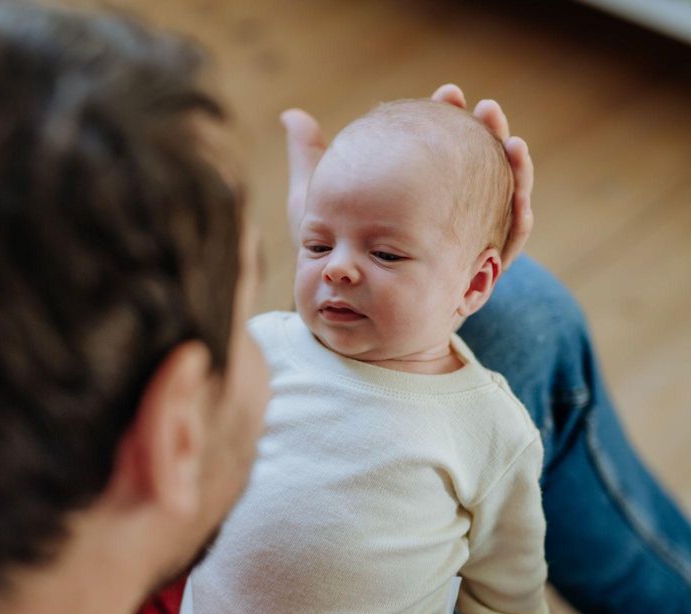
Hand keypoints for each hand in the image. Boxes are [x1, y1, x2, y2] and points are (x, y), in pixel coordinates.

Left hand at [281, 84, 534, 269]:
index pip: (440, 145)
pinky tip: (520, 199)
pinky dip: (520, 218)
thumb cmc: (337, 261)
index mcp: (416, 192)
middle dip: (485, 133)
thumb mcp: (316, 208)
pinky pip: (508, 243)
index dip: (447, 116)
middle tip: (483, 108)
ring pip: (499, 197)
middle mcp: (447, 210)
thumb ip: (311, 161)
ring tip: (513, 143)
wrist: (353, 320)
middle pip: (476, 164)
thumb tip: (292, 115)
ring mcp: (466, 237)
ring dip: (513, 168)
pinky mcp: (477, 272)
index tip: (447, 93)